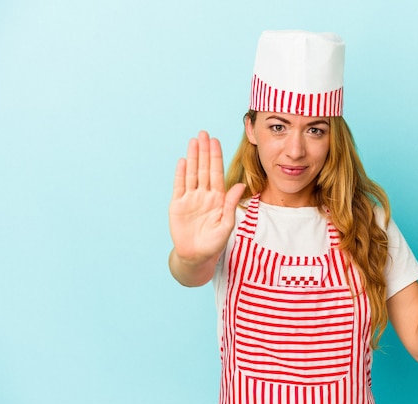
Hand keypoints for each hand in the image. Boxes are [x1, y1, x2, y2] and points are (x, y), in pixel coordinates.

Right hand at [169, 131, 245, 264]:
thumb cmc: (214, 243)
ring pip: (192, 173)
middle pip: (204, 168)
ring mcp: (190, 198)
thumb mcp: (226, 224)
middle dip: (204, 151)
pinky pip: (179, 186)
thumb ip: (231, 204)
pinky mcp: (177, 205)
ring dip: (192, 157)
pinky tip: (182, 161)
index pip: (217, 173)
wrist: (196, 256)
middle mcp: (204, 194)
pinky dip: (180, 173)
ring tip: (193, 141)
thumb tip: (240, 185)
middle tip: (204, 133)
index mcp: (218, 198)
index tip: (216, 141)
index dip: (216, 157)